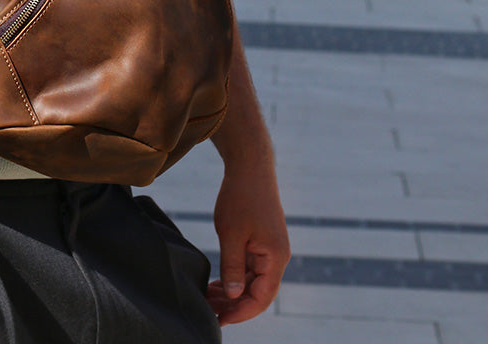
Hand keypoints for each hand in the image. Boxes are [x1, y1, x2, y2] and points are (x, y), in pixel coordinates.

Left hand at [208, 164, 289, 324]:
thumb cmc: (241, 197)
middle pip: (259, 293)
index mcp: (276, 258)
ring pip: (254, 281)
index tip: (220, 320)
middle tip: (210, 312)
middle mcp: (278, 256)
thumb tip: (235, 296)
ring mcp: (271, 249)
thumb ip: (233, 267)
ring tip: (210, 299)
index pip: (262, 298)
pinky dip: (236, 277)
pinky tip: (218, 283)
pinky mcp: (263, 241)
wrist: (250, 166)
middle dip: (235, 305)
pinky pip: (251, 268)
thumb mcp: (232, 234)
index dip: (241, 313)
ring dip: (234, 293)